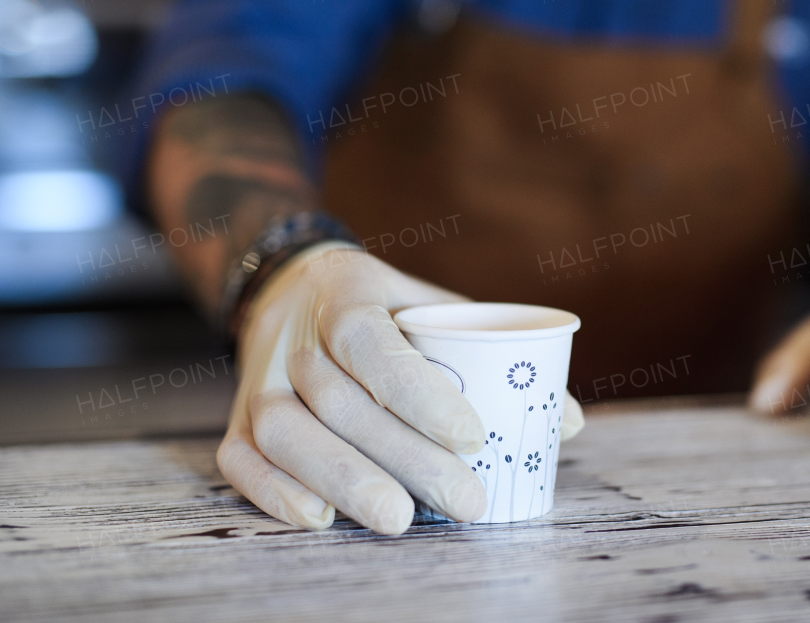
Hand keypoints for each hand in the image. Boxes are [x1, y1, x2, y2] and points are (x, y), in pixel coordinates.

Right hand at [216, 242, 585, 533]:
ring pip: (287, 432)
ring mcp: (259, 377)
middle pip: (340, 400)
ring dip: (344, 479)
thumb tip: (571, 420)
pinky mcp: (239, 418)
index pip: (372, 342)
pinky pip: (241, 458)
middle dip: (405, 457)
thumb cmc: (387, 310)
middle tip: (467, 500)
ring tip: (400, 519)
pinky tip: (321, 518)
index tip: (473, 436)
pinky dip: (274, 492)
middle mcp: (294, 335)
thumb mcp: (437, 310)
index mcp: (346, 293)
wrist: (294, 290)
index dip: (419, 391)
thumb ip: (497, 356)